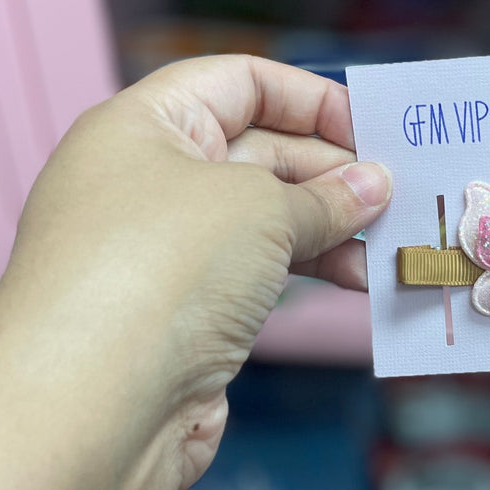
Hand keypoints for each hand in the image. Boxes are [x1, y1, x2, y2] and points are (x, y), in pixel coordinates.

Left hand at [0, 55, 390, 489]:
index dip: (310, 98)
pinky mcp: (184, 316)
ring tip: (389, 247)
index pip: (238, 81)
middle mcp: (147, 181)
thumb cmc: (159, 272)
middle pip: (259, 152)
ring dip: (332, 229)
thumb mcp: (259, 208)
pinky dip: (311, 274)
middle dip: (333, 172)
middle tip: (399, 195)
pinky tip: (358, 283)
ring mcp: (164, 253)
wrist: (90, 407)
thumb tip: (373, 186)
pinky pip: (260, 276)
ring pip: (266, 221)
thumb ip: (324, 195)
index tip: (373, 130)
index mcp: (143, 125)